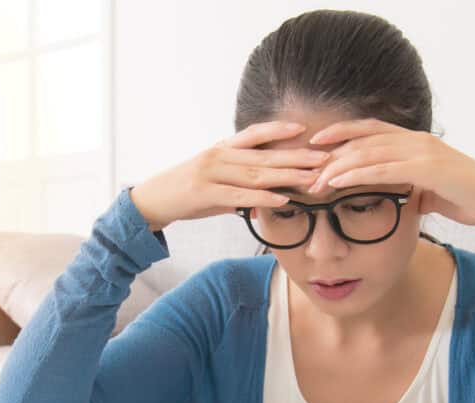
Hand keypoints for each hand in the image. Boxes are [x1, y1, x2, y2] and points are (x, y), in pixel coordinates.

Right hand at [129, 121, 329, 231]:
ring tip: (311, 178)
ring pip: (256, 173)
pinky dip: (264, 197)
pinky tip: (283, 199)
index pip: (254, 134)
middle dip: (296, 156)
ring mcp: (211, 173)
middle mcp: (218, 156)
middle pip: (264, 154)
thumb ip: (239, 188)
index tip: (304, 130)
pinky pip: (240, 194)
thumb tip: (264, 199)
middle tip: (322, 158)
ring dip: (287, 176)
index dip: (279, 130)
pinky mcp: (205, 193)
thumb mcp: (214, 185)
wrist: (152, 202)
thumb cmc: (186, 194)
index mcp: (222, 149)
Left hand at [307, 119, 474, 225]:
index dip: (341, 133)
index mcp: (415, 141)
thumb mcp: (429, 190)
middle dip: (331, 152)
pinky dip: (356, 175)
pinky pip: (384, 170)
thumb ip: (409, 187)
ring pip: (369, 153)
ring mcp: (422, 152)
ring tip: (314, 180)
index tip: (314, 142)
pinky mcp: (427, 169)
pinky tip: (337, 183)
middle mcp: (416, 140)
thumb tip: (395, 197)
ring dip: (338, 166)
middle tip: (305, 168)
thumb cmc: (466, 197)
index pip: (370, 129)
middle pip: (363, 139)